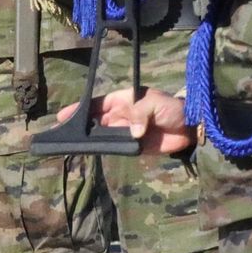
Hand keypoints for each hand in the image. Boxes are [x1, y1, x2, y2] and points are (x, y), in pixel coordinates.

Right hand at [58, 87, 195, 156]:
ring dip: (89, 139)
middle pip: (96, 121)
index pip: (97, 104)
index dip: (81, 109)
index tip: (64, 115)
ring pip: (103, 136)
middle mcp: (121, 116)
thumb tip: (133, 132)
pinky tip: (91, 152)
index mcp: (123, 100)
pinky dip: (104, 149)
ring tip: (71, 144)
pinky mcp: (134, 147)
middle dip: (80, 126)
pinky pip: (115, 148)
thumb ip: (141, 114)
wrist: (191, 126)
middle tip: (61, 134)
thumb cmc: (171, 108)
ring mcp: (126, 132)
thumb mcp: (155, 104)